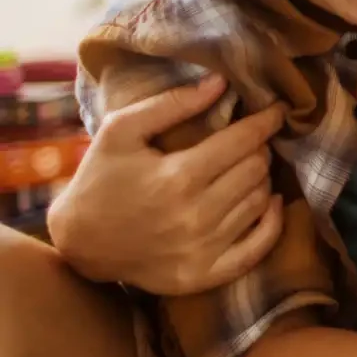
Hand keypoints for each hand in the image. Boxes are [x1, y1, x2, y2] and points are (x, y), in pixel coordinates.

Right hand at [49, 75, 285, 293]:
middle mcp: (196, 215)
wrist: (79, 243)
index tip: (277, 111)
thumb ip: (171, 104)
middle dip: (259, 149)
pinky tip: (271, 203)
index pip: (243, 142)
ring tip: (248, 167)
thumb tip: (221, 82)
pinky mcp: (206, 274)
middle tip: (251, 141)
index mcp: (178, 177)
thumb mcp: (120, 131)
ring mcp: (204, 249)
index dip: (265, 122)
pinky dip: (273, 222)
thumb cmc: (99, 179)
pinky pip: (260, 246)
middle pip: (256, 170)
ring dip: (262, 180)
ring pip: (260, 202)